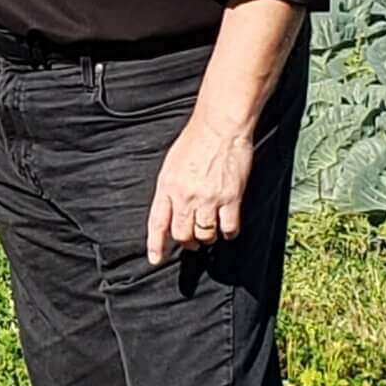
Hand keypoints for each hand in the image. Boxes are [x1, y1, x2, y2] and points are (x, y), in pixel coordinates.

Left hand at [146, 119, 252, 265]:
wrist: (220, 127)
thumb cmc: (196, 140)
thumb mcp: (171, 164)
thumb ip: (170, 188)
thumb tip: (171, 210)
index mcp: (167, 186)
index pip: (157, 223)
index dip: (156, 244)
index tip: (155, 258)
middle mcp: (185, 196)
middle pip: (182, 234)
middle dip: (187, 242)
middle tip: (192, 241)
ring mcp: (208, 198)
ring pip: (205, 235)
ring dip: (207, 237)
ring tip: (210, 229)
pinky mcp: (230, 198)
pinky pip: (228, 228)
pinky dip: (228, 232)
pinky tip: (227, 227)